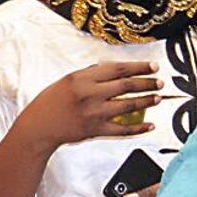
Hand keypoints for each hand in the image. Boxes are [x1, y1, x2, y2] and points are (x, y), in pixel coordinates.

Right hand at [14, 61, 160, 151]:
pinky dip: (139, 128)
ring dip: (147, 101)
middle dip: (147, 83)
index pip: (118, 69)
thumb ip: (89, 75)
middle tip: (159, 82)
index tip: (153, 67)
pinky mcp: (96, 129)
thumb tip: (113, 70)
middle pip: (127, 85)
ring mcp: (94, 113)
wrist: (38, 127)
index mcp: (82, 78)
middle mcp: (90, 94)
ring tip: (157, 97)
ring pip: (130, 105)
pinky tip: (150, 125)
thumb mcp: (66, 80)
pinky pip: (124, 129)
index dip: (139, 67)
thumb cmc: (49, 103)